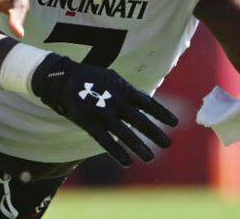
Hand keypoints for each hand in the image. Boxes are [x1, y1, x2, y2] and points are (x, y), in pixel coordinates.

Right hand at [31, 53, 178, 165]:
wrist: (64, 79)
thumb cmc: (92, 78)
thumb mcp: (113, 78)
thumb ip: (127, 90)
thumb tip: (144, 100)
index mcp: (124, 89)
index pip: (148, 103)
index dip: (162, 113)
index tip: (175, 123)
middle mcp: (116, 101)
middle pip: (140, 120)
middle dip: (154, 133)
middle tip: (168, 144)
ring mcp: (102, 113)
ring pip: (124, 133)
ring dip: (138, 146)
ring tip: (150, 158)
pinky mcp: (88, 123)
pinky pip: (104, 140)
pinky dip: (116, 151)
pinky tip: (127, 161)